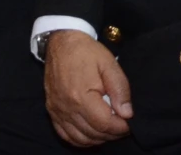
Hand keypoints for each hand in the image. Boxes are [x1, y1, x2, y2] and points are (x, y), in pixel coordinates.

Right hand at [43, 32, 133, 147]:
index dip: (121, 128)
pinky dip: (80, 139)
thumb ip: (120, 89)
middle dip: (111, 134)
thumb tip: (127, 114)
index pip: (105, 124)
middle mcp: (66, 107)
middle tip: (121, 124)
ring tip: (108, 128)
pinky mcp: (51, 110)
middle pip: (93, 134)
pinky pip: (65, 134)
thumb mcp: (109, 64)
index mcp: (81, 96)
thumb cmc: (86, 51)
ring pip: (80, 138)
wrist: (61, 41)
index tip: (129, 122)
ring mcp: (57, 110)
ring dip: (97, 138)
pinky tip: (90, 132)